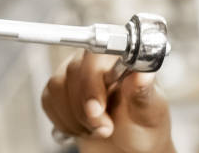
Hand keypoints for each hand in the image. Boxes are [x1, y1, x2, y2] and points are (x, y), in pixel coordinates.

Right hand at [40, 51, 174, 152]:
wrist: (129, 148)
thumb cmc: (144, 128)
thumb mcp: (149, 113)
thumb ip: (143, 93)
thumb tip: (143, 73)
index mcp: (122, 60)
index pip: (97, 54)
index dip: (91, 81)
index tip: (98, 109)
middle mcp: (97, 62)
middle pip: (74, 71)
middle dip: (86, 108)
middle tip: (105, 127)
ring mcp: (76, 74)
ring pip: (57, 86)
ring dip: (75, 117)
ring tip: (95, 128)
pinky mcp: (60, 89)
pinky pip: (48, 99)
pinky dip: (63, 120)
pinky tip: (82, 126)